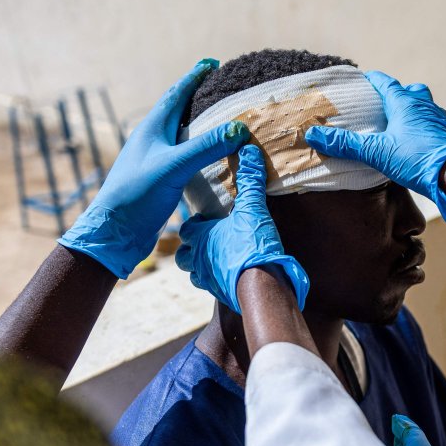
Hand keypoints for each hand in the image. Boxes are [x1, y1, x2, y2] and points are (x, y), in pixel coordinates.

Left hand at [58, 59, 248, 278]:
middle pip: (178, 110)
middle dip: (198, 97)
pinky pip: (184, 157)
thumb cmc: (138, 194)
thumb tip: (239, 128)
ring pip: (181, 134)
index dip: (195, 77)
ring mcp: (155, 160)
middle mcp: (152, 140)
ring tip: (220, 120)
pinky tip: (210, 158)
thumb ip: (205, 147)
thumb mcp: (174, 166)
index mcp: (152, 128)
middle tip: (220, 88)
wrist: (115, 232)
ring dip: (199, 125)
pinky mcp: (159, 180)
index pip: (177, 94)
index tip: (212, 63)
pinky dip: (199, 151)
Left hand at [176, 144, 309, 313]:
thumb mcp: (252, 208)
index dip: (193, 223)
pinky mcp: (220, 294)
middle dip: (191, 247)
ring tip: (214, 259)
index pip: (187, 228)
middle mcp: (198, 258)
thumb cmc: (250, 245)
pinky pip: (212, 288)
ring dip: (201, 266)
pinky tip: (228, 275)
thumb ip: (250, 180)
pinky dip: (217, 280)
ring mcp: (207, 279)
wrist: (262, 286)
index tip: (203, 218)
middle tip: (205, 240)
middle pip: (184, 254)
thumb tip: (249, 151)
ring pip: (194, 274)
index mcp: (200, 236)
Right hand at [304, 70, 445, 224]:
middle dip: (394, 94)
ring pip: (424, 107)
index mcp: (404, 103)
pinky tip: (416, 142)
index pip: (385, 82)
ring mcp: (439, 120)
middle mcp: (424, 106)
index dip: (372, 80)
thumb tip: (313, 134)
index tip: (362, 81)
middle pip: (408, 91)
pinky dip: (423, 128)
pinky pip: (434, 125)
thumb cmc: (416, 159)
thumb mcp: (375, 152)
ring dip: (411, 110)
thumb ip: (345, 144)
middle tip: (380, 104)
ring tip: (397, 123)